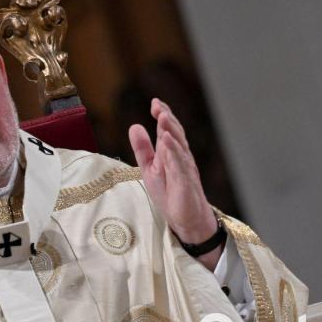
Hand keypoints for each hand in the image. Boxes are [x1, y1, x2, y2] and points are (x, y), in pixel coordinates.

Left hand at [128, 98, 220, 268]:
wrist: (185, 219)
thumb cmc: (169, 192)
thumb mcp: (149, 167)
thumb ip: (143, 148)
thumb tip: (135, 125)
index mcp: (172, 153)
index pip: (168, 130)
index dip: (163, 115)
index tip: (155, 102)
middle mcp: (180, 157)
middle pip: (175, 134)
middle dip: (167, 118)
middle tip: (158, 106)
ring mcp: (184, 169)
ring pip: (179, 146)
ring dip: (171, 131)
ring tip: (163, 117)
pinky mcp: (185, 182)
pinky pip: (180, 165)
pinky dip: (174, 152)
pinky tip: (168, 141)